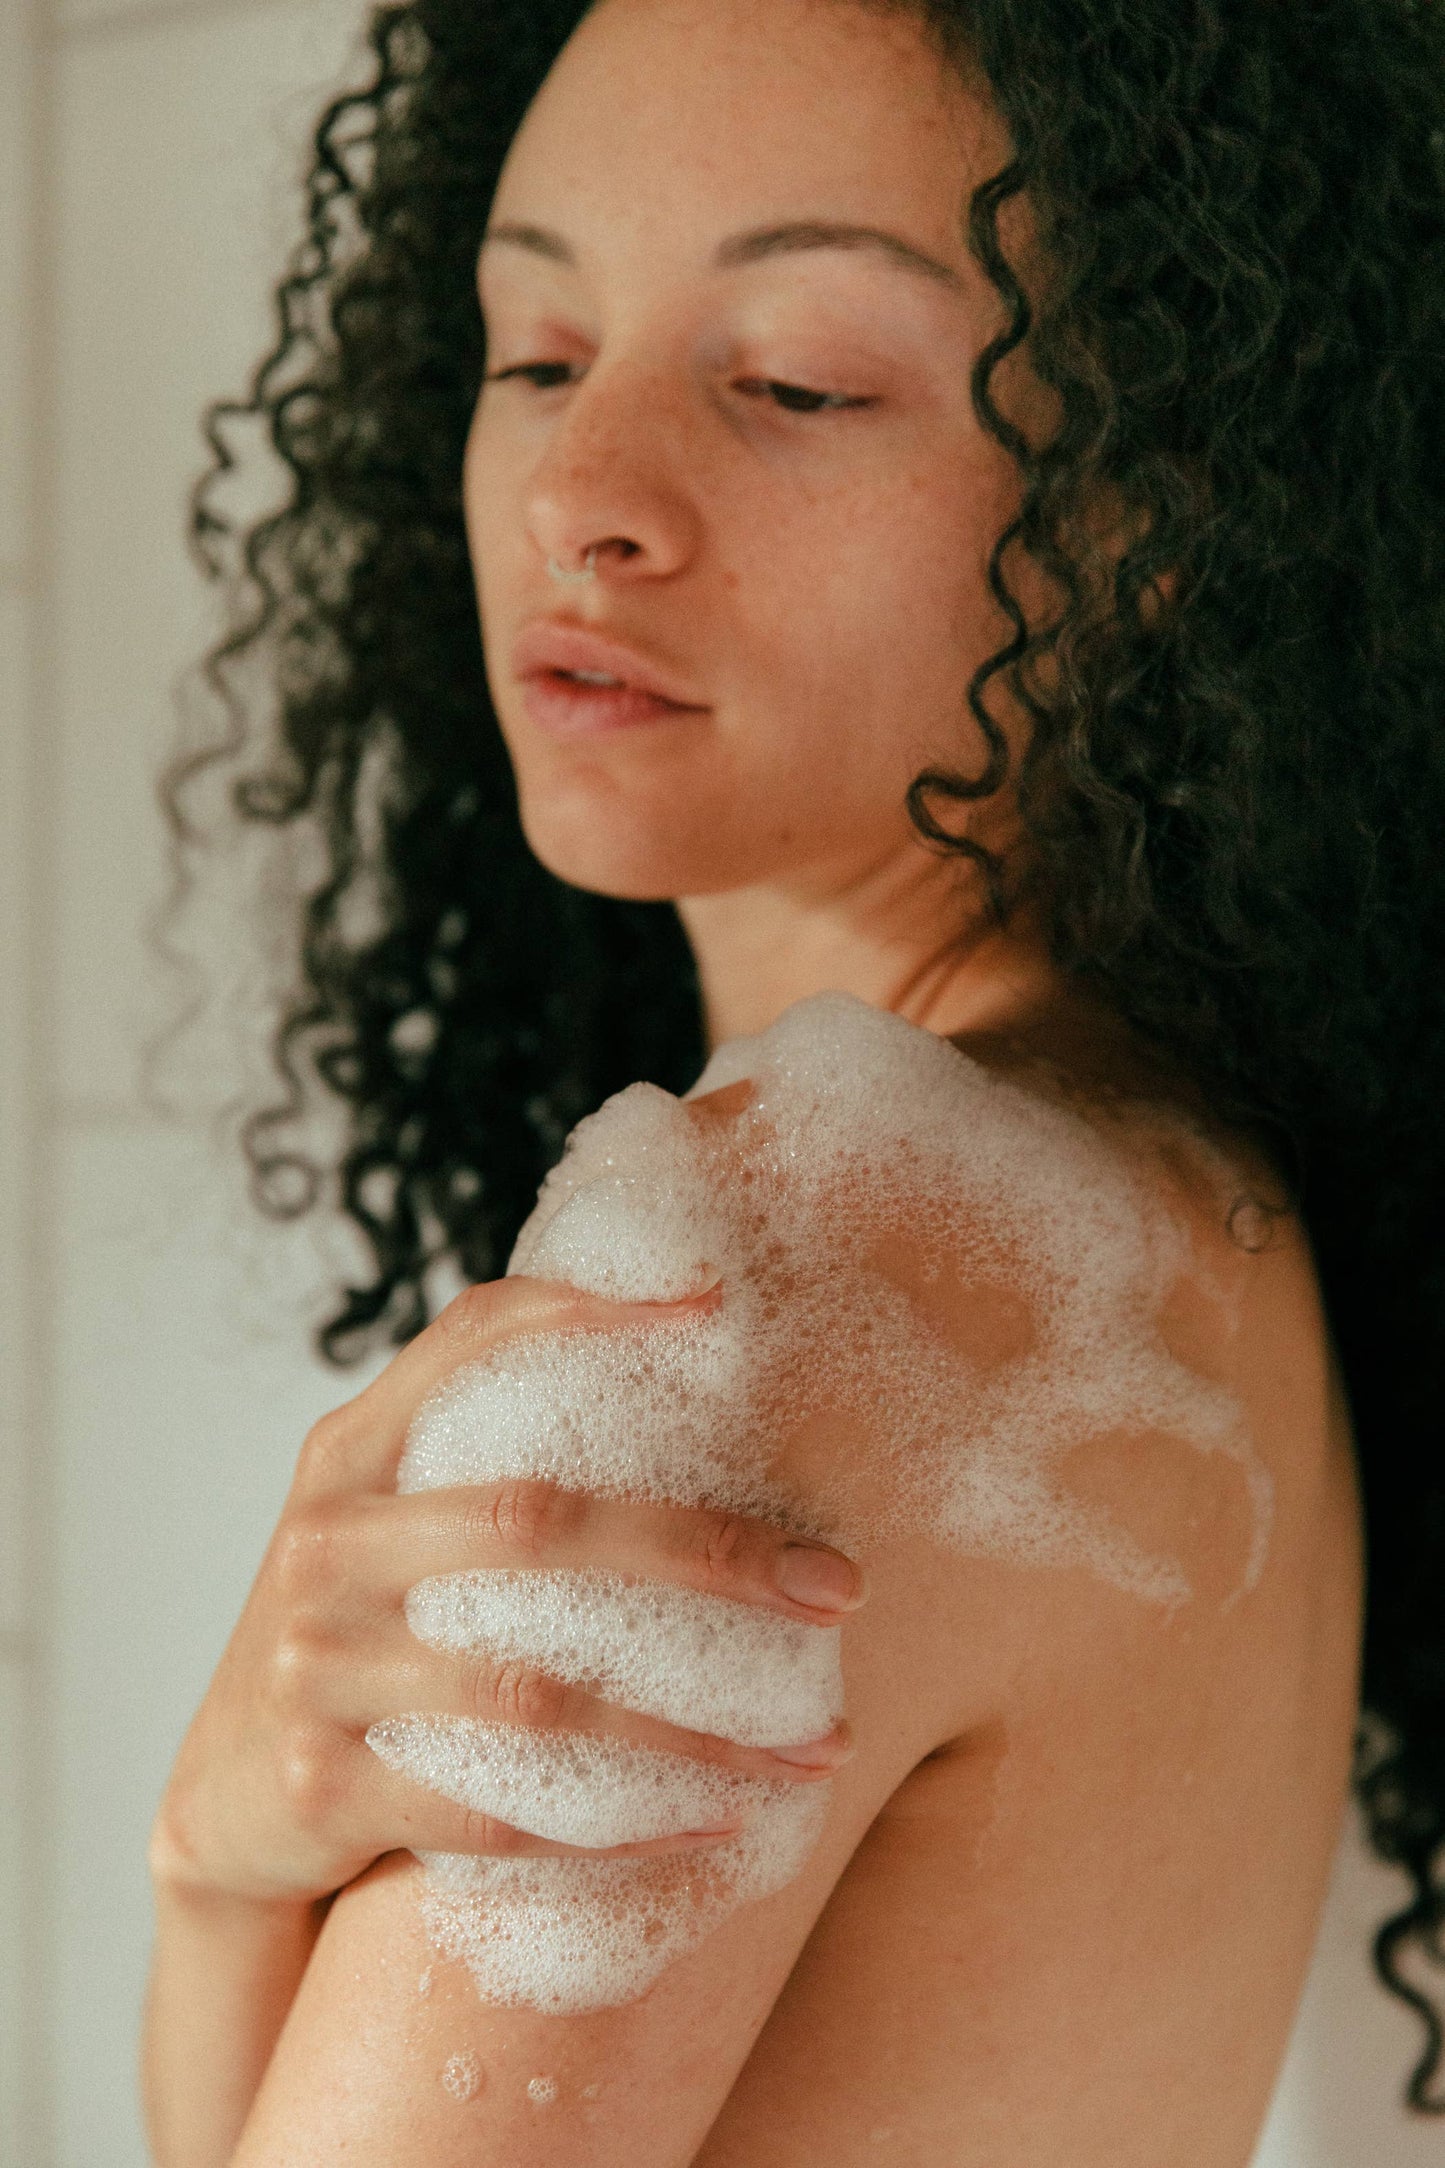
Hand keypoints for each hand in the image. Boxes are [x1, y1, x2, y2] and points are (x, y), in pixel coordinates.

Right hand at [149, 1275, 863, 1908]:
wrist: (221, 1798)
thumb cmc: (358, 1630)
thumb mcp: (386, 1521)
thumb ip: (482, 1458)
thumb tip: (679, 1361)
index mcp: (350, 1455)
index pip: (469, 1339)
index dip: (588, 1310)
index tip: (715, 1305)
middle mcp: (326, 1544)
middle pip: (538, 1522)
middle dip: (709, 1553)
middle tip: (838, 1588)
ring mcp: (314, 1669)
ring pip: (537, 1696)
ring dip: (697, 1731)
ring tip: (818, 1748)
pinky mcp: (324, 1789)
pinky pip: (501, 1815)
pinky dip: (624, 1829)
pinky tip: (722, 1826)